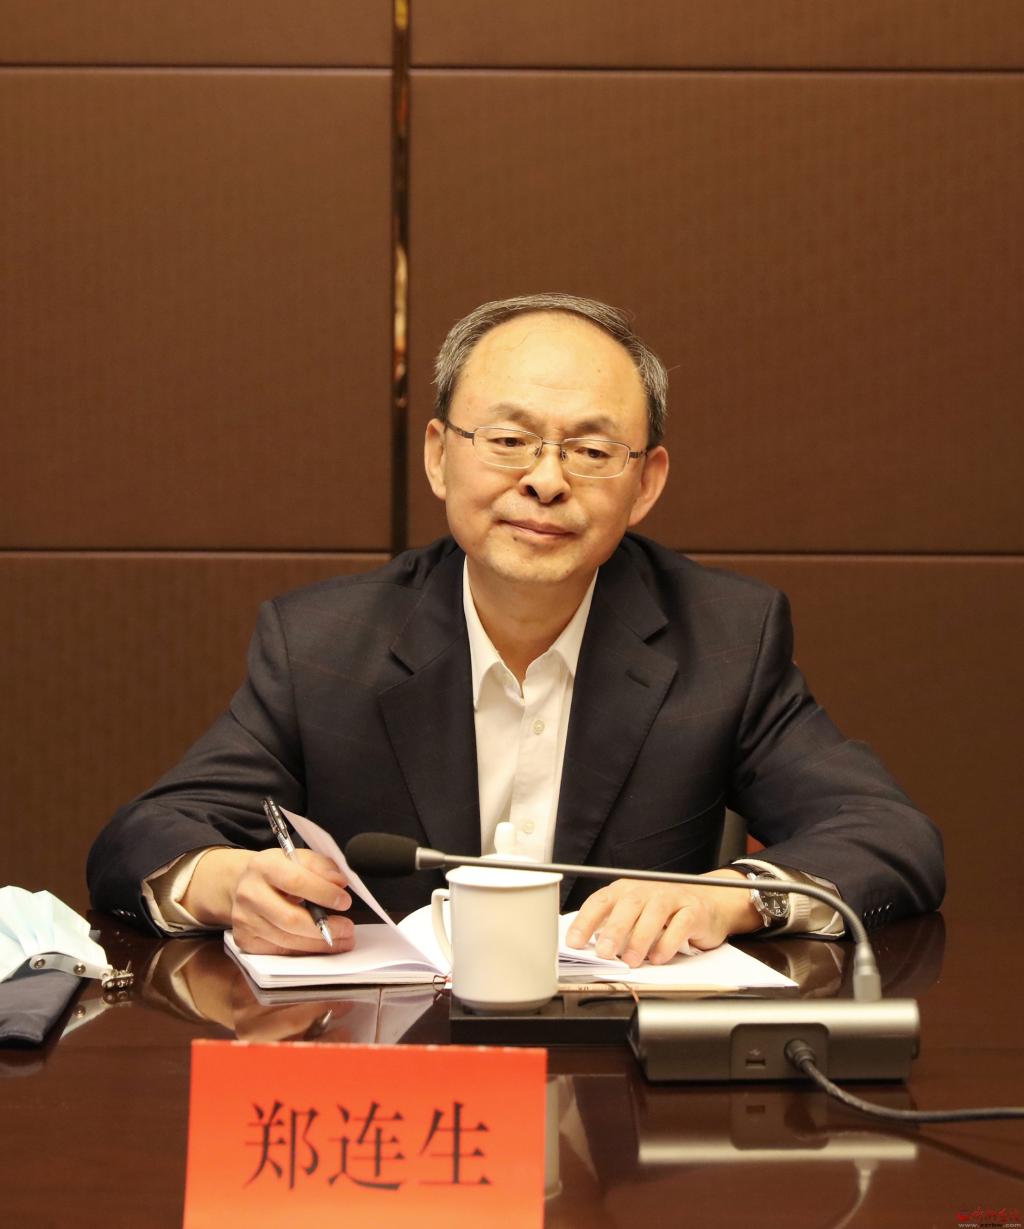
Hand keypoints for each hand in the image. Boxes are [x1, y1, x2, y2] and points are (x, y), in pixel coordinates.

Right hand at [183, 847, 355, 955]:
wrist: (244, 884)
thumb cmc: (278, 871)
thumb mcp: (299, 857)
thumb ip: (321, 866)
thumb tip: (340, 883)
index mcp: (263, 866)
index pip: (296, 881)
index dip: (323, 893)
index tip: (345, 901)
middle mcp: (249, 894)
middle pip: (290, 918)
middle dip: (324, 927)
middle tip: (348, 929)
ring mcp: (244, 920)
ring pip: (287, 940)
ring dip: (318, 943)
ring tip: (342, 939)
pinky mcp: (245, 940)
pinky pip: (279, 951)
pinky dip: (304, 950)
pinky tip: (319, 945)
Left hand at [564, 870, 760, 966]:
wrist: (710, 904)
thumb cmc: (666, 914)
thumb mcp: (636, 917)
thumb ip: (616, 929)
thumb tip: (590, 950)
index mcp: (627, 890)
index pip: (601, 901)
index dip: (586, 920)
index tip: (574, 942)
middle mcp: (648, 889)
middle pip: (628, 904)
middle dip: (613, 929)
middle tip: (604, 953)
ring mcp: (672, 897)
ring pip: (654, 912)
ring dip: (640, 938)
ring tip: (632, 960)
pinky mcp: (693, 910)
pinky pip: (680, 924)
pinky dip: (668, 942)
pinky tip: (659, 957)